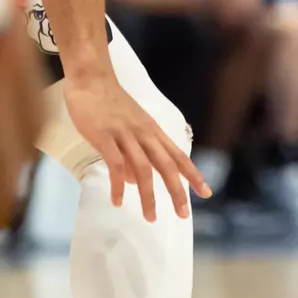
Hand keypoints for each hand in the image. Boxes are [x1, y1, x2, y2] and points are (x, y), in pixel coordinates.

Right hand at [61, 71, 207, 221]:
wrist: (92, 79)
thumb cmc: (110, 104)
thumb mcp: (129, 128)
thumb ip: (134, 155)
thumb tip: (135, 182)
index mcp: (154, 132)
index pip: (179, 156)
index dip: (194, 175)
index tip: (206, 193)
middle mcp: (145, 134)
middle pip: (167, 166)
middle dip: (178, 192)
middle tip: (184, 215)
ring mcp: (125, 135)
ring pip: (144, 170)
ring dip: (149, 196)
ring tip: (151, 217)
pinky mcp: (105, 137)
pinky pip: (115, 165)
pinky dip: (118, 186)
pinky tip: (118, 201)